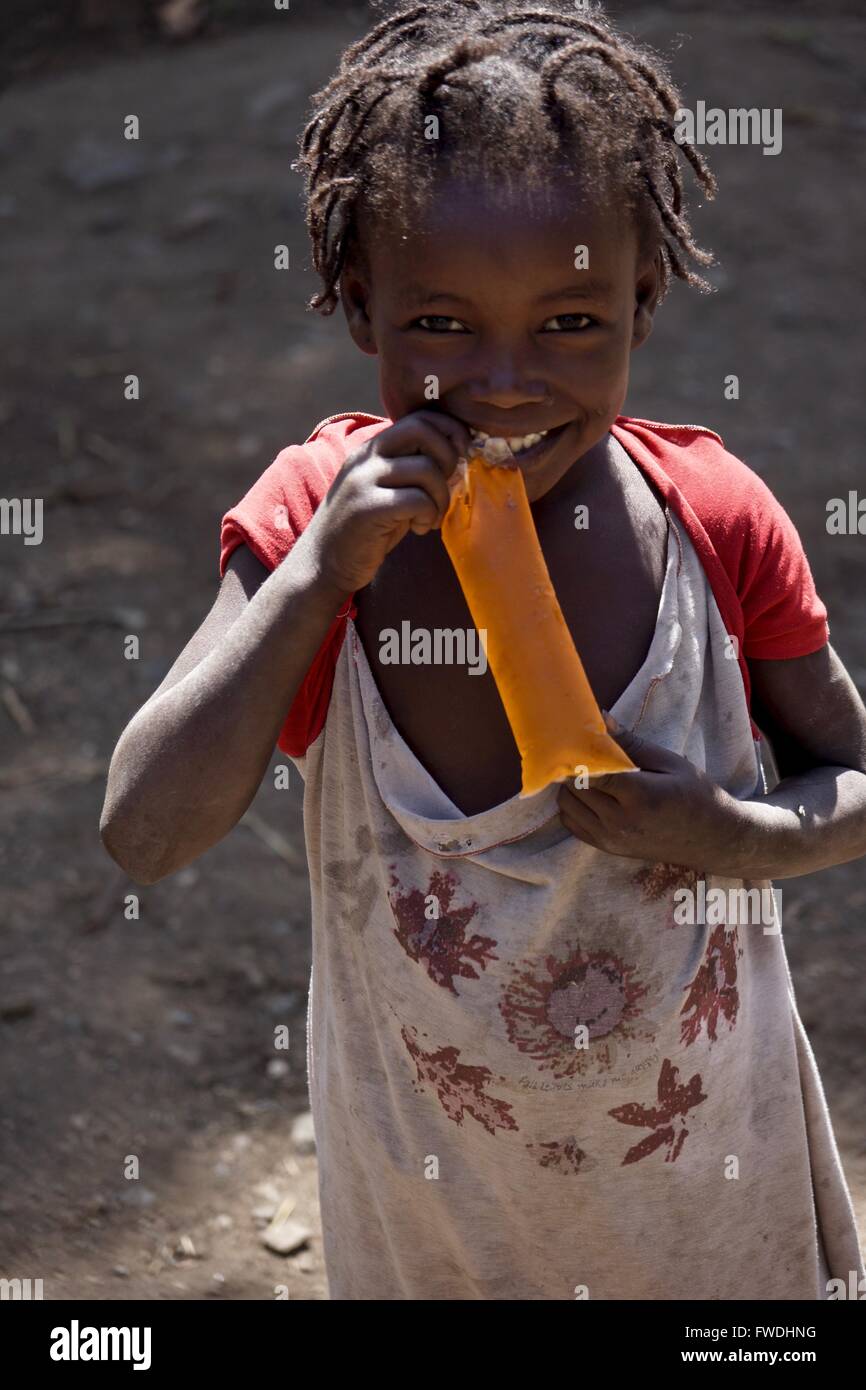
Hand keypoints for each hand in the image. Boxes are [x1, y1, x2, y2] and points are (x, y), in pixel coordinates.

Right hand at [305, 410, 471, 594]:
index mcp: (372, 449)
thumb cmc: (365, 529)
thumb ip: (411, 469)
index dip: (449, 432)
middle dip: (448, 458)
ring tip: (430, 517)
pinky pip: (418, 500)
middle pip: (423, 431)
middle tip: (444, 488)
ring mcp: (364, 481)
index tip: (459, 457)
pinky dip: (429, 516)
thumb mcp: (387, 490)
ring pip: (426, 470)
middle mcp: (366, 458)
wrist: (323, 563)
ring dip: (441, 497)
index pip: (419, 418)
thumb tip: (457, 452)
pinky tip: (420, 529)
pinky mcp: (368, 508)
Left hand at [556, 712, 742, 871]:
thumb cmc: (696, 795)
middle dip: (573, 767)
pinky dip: (572, 806)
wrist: (712, 839)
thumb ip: (631, 744)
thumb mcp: (670, 762)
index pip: (590, 772)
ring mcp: (612, 838)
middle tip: (581, 751)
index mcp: (639, 796)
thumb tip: (600, 718)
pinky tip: (589, 793)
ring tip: (587, 772)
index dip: (577, 754)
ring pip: (566, 805)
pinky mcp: (608, 848)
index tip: (573, 737)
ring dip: (570, 786)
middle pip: (573, 787)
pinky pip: (571, 823)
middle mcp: (620, 821)